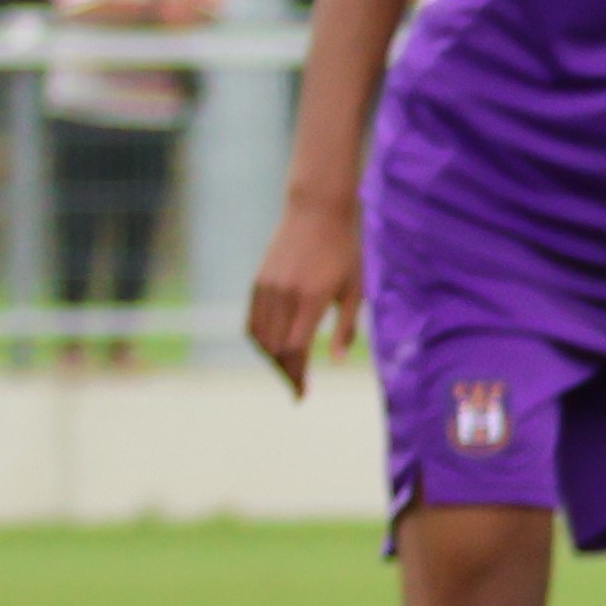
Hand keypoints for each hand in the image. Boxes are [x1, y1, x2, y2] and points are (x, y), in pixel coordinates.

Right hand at [246, 188, 364, 398]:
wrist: (316, 212)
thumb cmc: (345, 251)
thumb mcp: (355, 289)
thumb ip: (345, 327)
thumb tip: (334, 362)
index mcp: (309, 298)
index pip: (294, 349)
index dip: (296, 375)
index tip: (301, 393)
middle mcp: (283, 294)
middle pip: (274, 348)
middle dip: (284, 372)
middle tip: (297, 387)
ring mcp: (266, 287)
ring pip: (259, 337)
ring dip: (270, 359)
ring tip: (286, 371)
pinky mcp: (257, 281)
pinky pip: (251, 320)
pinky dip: (258, 341)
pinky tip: (271, 350)